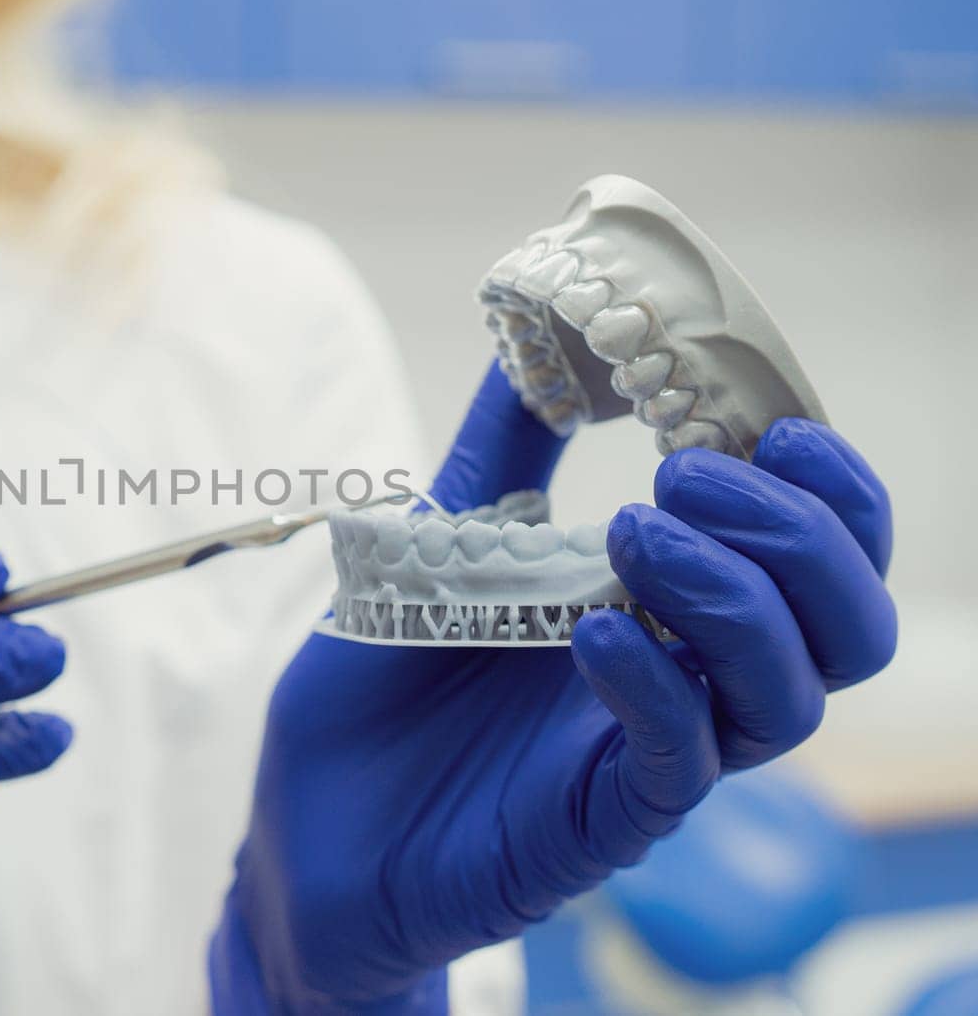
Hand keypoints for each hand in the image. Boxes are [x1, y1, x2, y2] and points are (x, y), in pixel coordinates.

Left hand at [212, 366, 895, 1012]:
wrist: (310, 818)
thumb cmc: (382, 686)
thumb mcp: (437, 541)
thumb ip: (498, 448)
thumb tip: (531, 333)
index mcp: (664, 607)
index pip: (813, 551)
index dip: (827, 485)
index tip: (768, 419)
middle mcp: (683, 680)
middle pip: (844, 624)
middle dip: (798, 532)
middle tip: (685, 474)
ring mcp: (648, 755)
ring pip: (790, 694)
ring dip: (736, 596)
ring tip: (634, 532)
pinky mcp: (600, 823)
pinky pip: (681, 762)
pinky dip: (656, 685)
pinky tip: (593, 632)